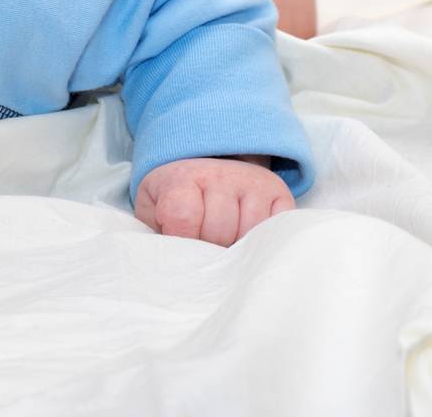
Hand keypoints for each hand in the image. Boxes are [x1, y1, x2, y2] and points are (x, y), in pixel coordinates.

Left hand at [134, 155, 292, 245]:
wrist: (202, 166)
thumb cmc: (174, 198)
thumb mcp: (152, 210)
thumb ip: (157, 233)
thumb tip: (173, 265)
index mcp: (182, 178)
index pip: (183, 216)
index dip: (183, 239)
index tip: (181, 242)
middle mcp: (221, 174)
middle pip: (218, 232)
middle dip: (209, 246)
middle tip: (204, 240)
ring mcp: (253, 182)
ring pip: (249, 234)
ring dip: (236, 246)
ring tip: (224, 237)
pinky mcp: (279, 193)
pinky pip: (275, 230)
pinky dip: (261, 241)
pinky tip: (245, 234)